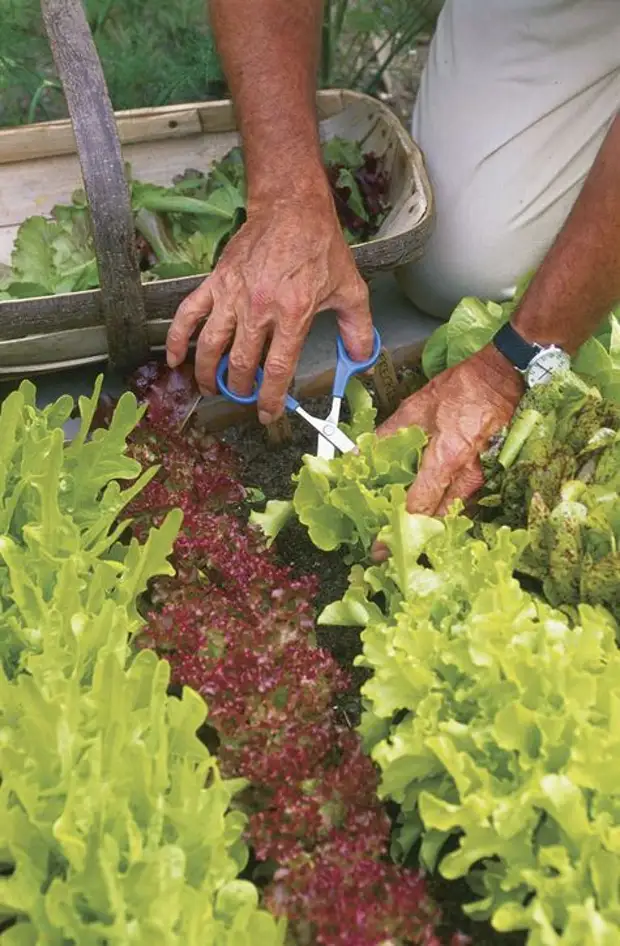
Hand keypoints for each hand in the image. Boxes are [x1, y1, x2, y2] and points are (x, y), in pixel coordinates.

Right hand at [166, 184, 373, 424]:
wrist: (291, 210)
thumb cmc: (320, 249)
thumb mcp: (350, 290)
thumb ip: (358, 330)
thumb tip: (362, 361)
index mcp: (293, 313)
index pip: (277, 369)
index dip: (271, 398)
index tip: (269, 414)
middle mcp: (259, 308)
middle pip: (240, 363)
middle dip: (240, 389)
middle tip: (243, 397)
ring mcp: (233, 295)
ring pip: (210, 345)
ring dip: (207, 373)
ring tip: (212, 388)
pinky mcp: (215, 282)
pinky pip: (189, 315)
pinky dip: (177, 340)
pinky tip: (174, 360)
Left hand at [372, 345, 523, 558]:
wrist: (504, 378)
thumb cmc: (464, 388)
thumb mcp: (417, 407)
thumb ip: (388, 434)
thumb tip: (361, 454)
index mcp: (447, 458)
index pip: (418, 505)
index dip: (395, 527)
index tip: (379, 547)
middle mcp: (466, 476)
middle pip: (437, 520)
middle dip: (412, 537)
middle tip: (390, 546)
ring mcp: (481, 477)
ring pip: (453, 513)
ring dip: (429, 526)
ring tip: (405, 532)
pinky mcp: (485, 474)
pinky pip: (463, 502)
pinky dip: (444, 510)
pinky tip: (428, 510)